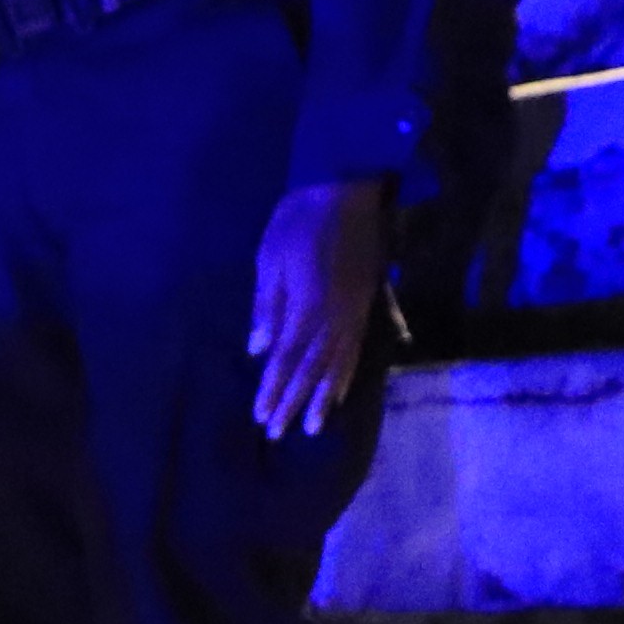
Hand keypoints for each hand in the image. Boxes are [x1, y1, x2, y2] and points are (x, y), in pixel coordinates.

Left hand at [249, 171, 391, 441]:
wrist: (349, 190)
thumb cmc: (300, 219)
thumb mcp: (270, 258)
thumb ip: (267, 307)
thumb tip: (258, 352)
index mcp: (307, 308)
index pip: (285, 359)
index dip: (273, 390)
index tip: (261, 416)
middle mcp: (333, 319)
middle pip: (312, 370)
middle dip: (293, 402)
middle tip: (278, 433)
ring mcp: (353, 314)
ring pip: (337, 366)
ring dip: (323, 398)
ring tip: (313, 427)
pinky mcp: (365, 306)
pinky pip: (356, 350)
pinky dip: (346, 375)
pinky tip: (339, 393)